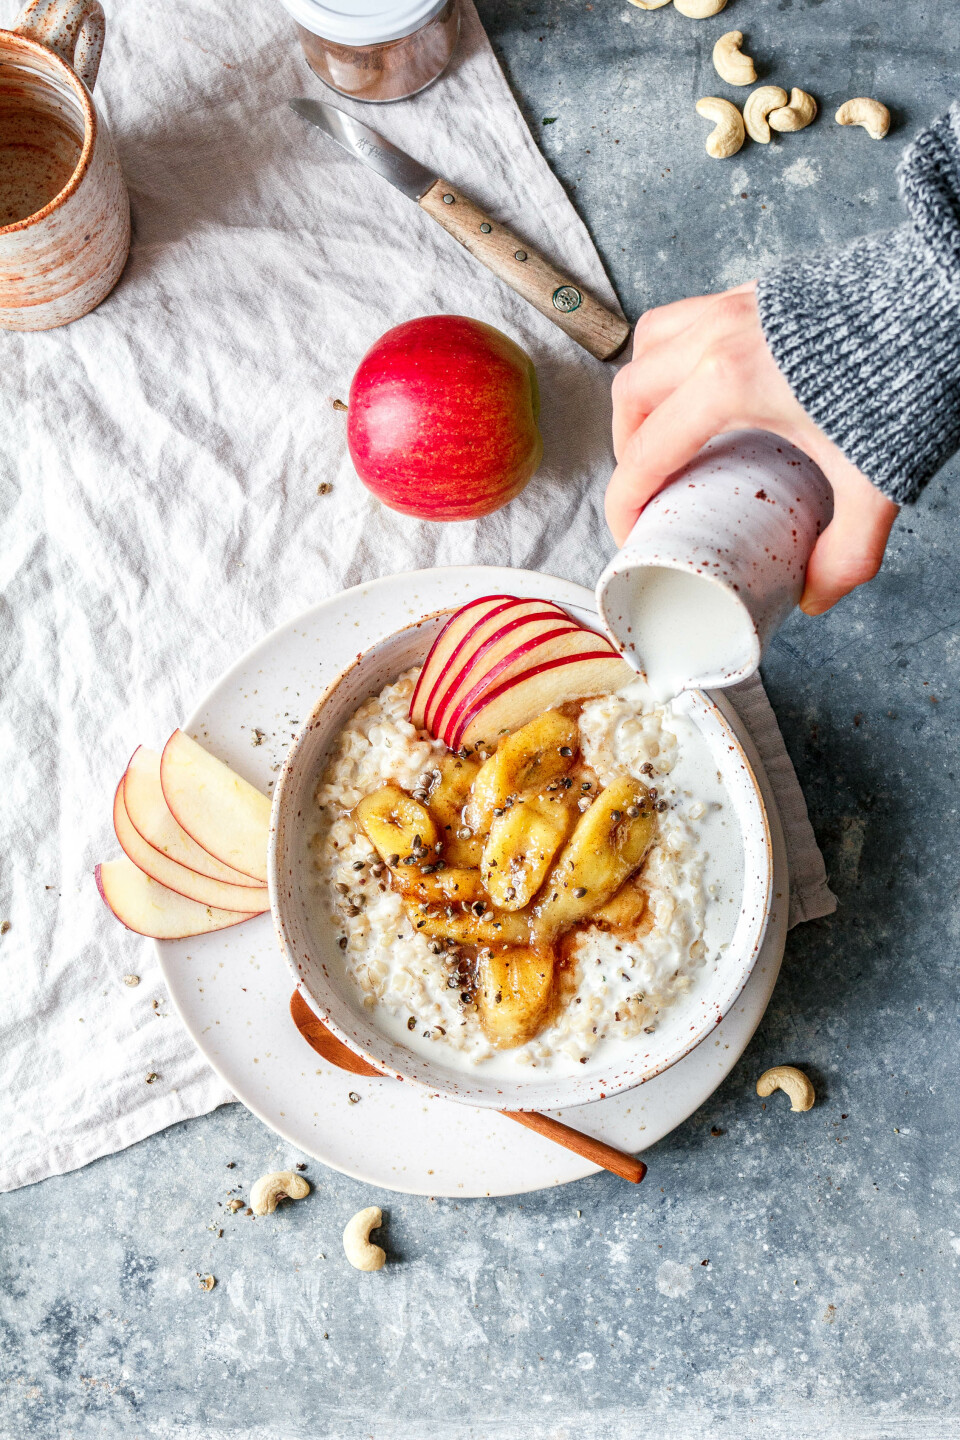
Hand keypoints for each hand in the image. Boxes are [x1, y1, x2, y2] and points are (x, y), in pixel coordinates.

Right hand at [605, 283, 898, 615]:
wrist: (950, 295)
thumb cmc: (910, 373)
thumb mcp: (874, 482)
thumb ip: (846, 552)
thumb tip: (815, 595)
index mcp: (729, 382)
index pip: (646, 453)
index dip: (625, 502)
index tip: (630, 530)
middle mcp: (719, 336)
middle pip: (632, 393)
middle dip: (628, 447)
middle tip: (648, 485)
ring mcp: (737, 303)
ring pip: (651, 344)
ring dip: (644, 391)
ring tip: (664, 430)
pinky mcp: (762, 288)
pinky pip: (688, 316)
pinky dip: (677, 353)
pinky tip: (705, 384)